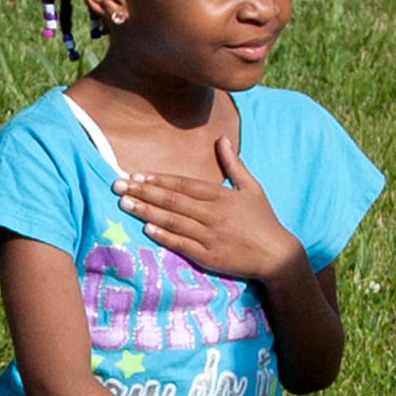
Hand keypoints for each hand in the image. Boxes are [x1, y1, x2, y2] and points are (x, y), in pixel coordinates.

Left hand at [114, 130, 302, 287]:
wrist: (277, 255)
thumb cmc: (263, 220)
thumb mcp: (252, 188)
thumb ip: (234, 164)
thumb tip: (223, 138)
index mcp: (221, 196)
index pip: (183, 184)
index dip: (158, 179)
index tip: (136, 174)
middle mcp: (213, 214)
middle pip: (172, 200)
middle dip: (143, 192)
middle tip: (117, 185)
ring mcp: (210, 236)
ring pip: (173, 221)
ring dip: (146, 211)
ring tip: (124, 203)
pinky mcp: (209, 257)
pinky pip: (182, 244)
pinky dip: (164, 236)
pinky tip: (146, 228)